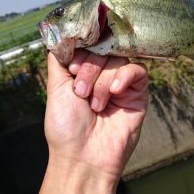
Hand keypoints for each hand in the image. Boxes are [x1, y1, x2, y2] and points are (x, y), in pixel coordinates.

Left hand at [44, 51, 148, 186]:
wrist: (84, 158)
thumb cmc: (66, 128)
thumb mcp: (55, 87)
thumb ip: (60, 59)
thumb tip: (63, 36)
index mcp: (83, 73)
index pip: (89, 45)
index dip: (82, 51)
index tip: (73, 68)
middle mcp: (103, 76)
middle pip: (103, 50)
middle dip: (90, 69)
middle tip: (81, 92)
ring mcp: (121, 85)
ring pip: (118, 60)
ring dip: (103, 80)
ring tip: (95, 104)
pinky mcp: (139, 94)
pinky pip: (137, 71)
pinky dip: (124, 77)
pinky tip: (115, 92)